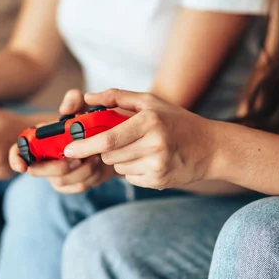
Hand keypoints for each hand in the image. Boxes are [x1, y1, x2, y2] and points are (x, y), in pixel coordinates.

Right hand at [9, 89, 115, 193]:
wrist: (107, 140)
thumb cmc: (88, 122)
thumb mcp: (83, 106)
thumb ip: (73, 100)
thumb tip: (65, 109)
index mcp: (39, 140)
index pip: (17, 151)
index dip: (16, 159)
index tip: (22, 166)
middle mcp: (43, 159)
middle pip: (37, 171)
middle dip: (58, 167)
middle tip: (79, 157)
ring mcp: (55, 175)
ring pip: (60, 181)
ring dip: (79, 171)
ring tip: (94, 157)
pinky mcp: (71, 185)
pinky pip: (76, 187)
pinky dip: (89, 177)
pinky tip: (98, 165)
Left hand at [63, 89, 219, 189]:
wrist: (211, 148)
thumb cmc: (177, 121)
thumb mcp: (151, 102)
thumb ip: (118, 97)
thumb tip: (87, 97)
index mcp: (150, 122)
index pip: (108, 140)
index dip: (84, 146)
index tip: (68, 149)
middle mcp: (154, 144)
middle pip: (109, 155)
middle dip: (106, 150)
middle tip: (121, 140)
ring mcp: (158, 165)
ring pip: (118, 167)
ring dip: (120, 159)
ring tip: (142, 148)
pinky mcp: (159, 181)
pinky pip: (130, 177)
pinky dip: (133, 170)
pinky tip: (150, 160)